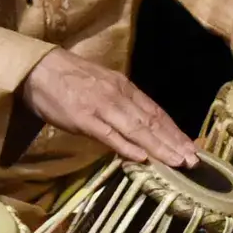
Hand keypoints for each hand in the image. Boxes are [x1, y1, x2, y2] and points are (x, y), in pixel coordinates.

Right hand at [20, 49, 198, 167]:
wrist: (39, 69)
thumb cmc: (70, 79)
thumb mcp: (103, 86)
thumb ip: (121, 105)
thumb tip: (141, 126)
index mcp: (124, 88)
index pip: (156, 112)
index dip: (175, 131)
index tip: (192, 147)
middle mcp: (118, 96)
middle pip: (152, 122)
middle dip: (174, 142)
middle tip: (194, 161)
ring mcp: (101, 106)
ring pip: (136, 129)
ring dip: (159, 147)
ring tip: (177, 162)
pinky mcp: (83, 118)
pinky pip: (109, 134)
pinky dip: (127, 146)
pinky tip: (142, 158)